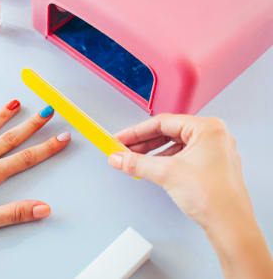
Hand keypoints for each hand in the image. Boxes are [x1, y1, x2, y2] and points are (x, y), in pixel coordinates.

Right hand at [108, 114, 272, 277]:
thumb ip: (137, 163)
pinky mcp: (211, 166)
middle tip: (123, 149)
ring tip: (134, 160)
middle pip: (168, 132)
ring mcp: (214, 151)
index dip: (137, 132)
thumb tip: (119, 158)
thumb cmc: (213, 197)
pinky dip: (165, 161)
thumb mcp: (166, 173)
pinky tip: (152, 168)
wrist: (230, 225)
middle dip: (143, 142)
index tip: (121, 139)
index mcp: (207, 128)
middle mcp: (213, 136)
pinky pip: (182, 156)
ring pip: (175, 145)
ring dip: (152, 152)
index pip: (163, 122)